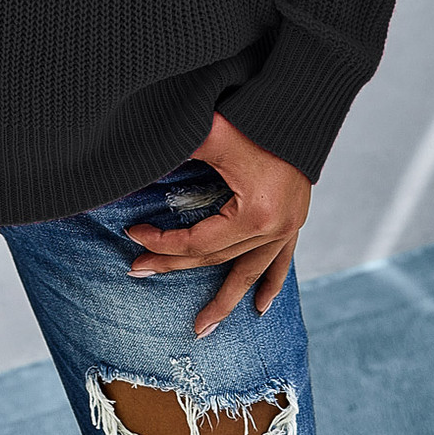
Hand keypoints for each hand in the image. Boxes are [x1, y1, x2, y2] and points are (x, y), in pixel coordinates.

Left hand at [123, 112, 311, 337]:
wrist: (300, 107)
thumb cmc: (256, 117)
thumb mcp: (213, 133)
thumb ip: (179, 149)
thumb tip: (138, 161)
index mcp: (254, 214)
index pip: (198, 242)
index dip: (162, 243)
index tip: (133, 236)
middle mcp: (274, 229)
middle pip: (217, 258)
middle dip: (175, 266)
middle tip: (139, 273)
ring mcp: (288, 227)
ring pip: (251, 271)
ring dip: (226, 299)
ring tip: (203, 327)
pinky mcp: (296, 219)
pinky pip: (281, 260)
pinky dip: (271, 283)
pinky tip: (260, 306)